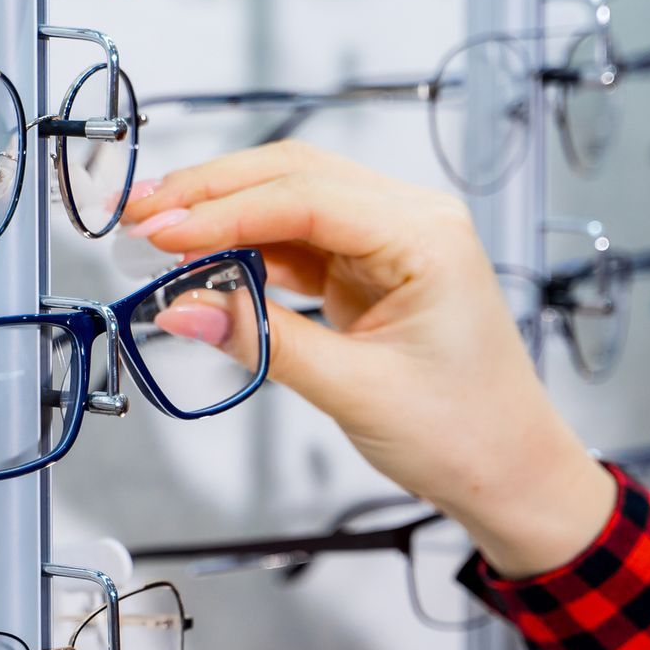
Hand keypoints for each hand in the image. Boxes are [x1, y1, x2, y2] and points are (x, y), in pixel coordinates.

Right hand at [123, 141, 613, 578]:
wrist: (512, 473)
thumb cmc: (464, 434)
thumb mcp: (356, 392)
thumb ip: (263, 341)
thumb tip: (182, 310)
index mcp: (426, 236)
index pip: (306, 199)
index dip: (222, 212)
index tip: (158, 234)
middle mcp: (412, 220)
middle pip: (293, 176)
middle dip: (210, 193)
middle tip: (137, 215)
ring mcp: (391, 240)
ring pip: (290, 200)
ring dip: (221, 213)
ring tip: (154, 232)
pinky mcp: (371, 267)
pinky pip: (297, 239)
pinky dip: (244, 246)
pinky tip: (199, 259)